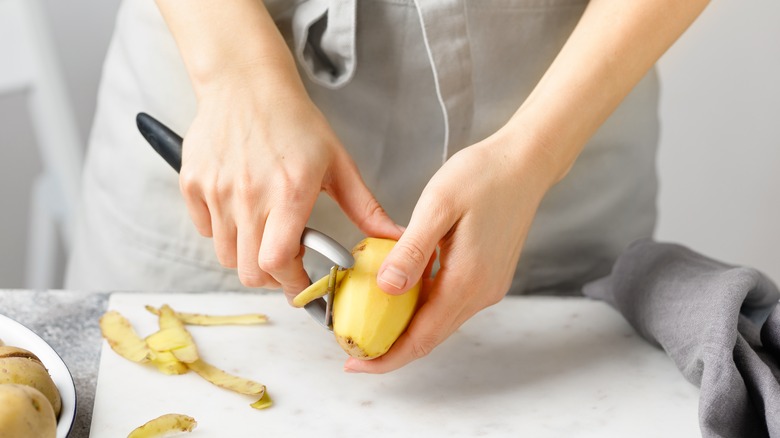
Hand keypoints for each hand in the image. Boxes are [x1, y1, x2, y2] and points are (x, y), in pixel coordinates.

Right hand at [180, 73, 399, 297]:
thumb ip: (366, 208)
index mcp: (289, 192)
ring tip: (265, 232)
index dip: (292, 284)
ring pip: (225, 256)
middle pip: (249, 270)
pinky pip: (205, 230)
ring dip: (247, 256)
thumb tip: (395, 238)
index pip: (278, 262)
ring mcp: (216, 190)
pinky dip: (223, 232)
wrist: (246, 84)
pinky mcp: (192, 184)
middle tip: (287, 262)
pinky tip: (242, 211)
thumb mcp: (338, 163)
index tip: (304, 288)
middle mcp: (248, 195)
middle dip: (272, 277)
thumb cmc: (295, 121)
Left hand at [343, 127, 556, 372]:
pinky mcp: (488, 275)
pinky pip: (450, 302)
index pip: (421, 337)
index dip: (386, 357)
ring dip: (406, 329)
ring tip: (370, 322)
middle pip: (431, 337)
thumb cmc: (483, 175)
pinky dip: (423, 308)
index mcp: (468, 280)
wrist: (526, 162)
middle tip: (353, 348)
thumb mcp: (438, 206)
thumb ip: (412, 250)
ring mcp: (488, 286)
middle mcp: (482, 292)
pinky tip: (400, 293)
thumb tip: (386, 289)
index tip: (354, 364)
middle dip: (391, 350)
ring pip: (440, 321)